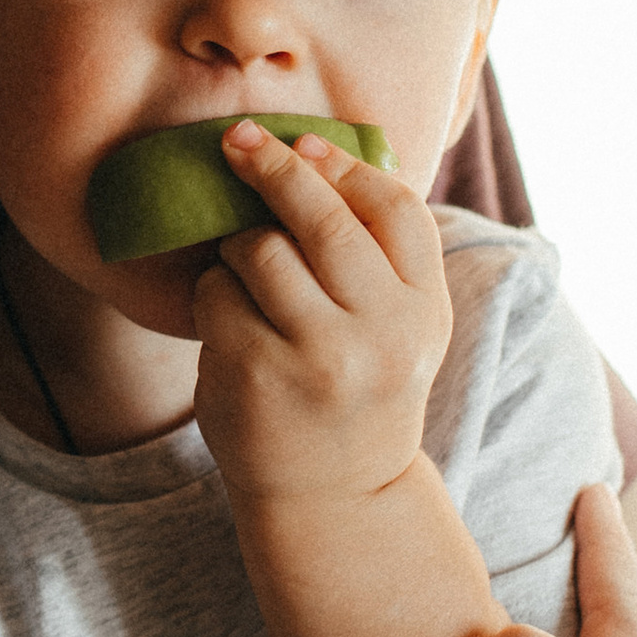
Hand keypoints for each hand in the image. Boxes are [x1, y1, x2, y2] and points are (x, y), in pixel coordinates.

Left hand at [192, 122, 452, 508]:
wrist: (333, 496)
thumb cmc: (357, 389)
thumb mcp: (399, 328)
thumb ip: (380, 255)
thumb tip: (321, 150)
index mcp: (423, 312)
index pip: (395, 210)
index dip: (345, 166)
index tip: (305, 143)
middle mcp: (380, 334)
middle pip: (323, 220)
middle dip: (275, 167)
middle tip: (237, 140)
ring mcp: (318, 357)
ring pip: (261, 250)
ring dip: (240, 247)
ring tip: (246, 275)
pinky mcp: (257, 374)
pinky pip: (216, 294)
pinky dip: (213, 294)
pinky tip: (229, 323)